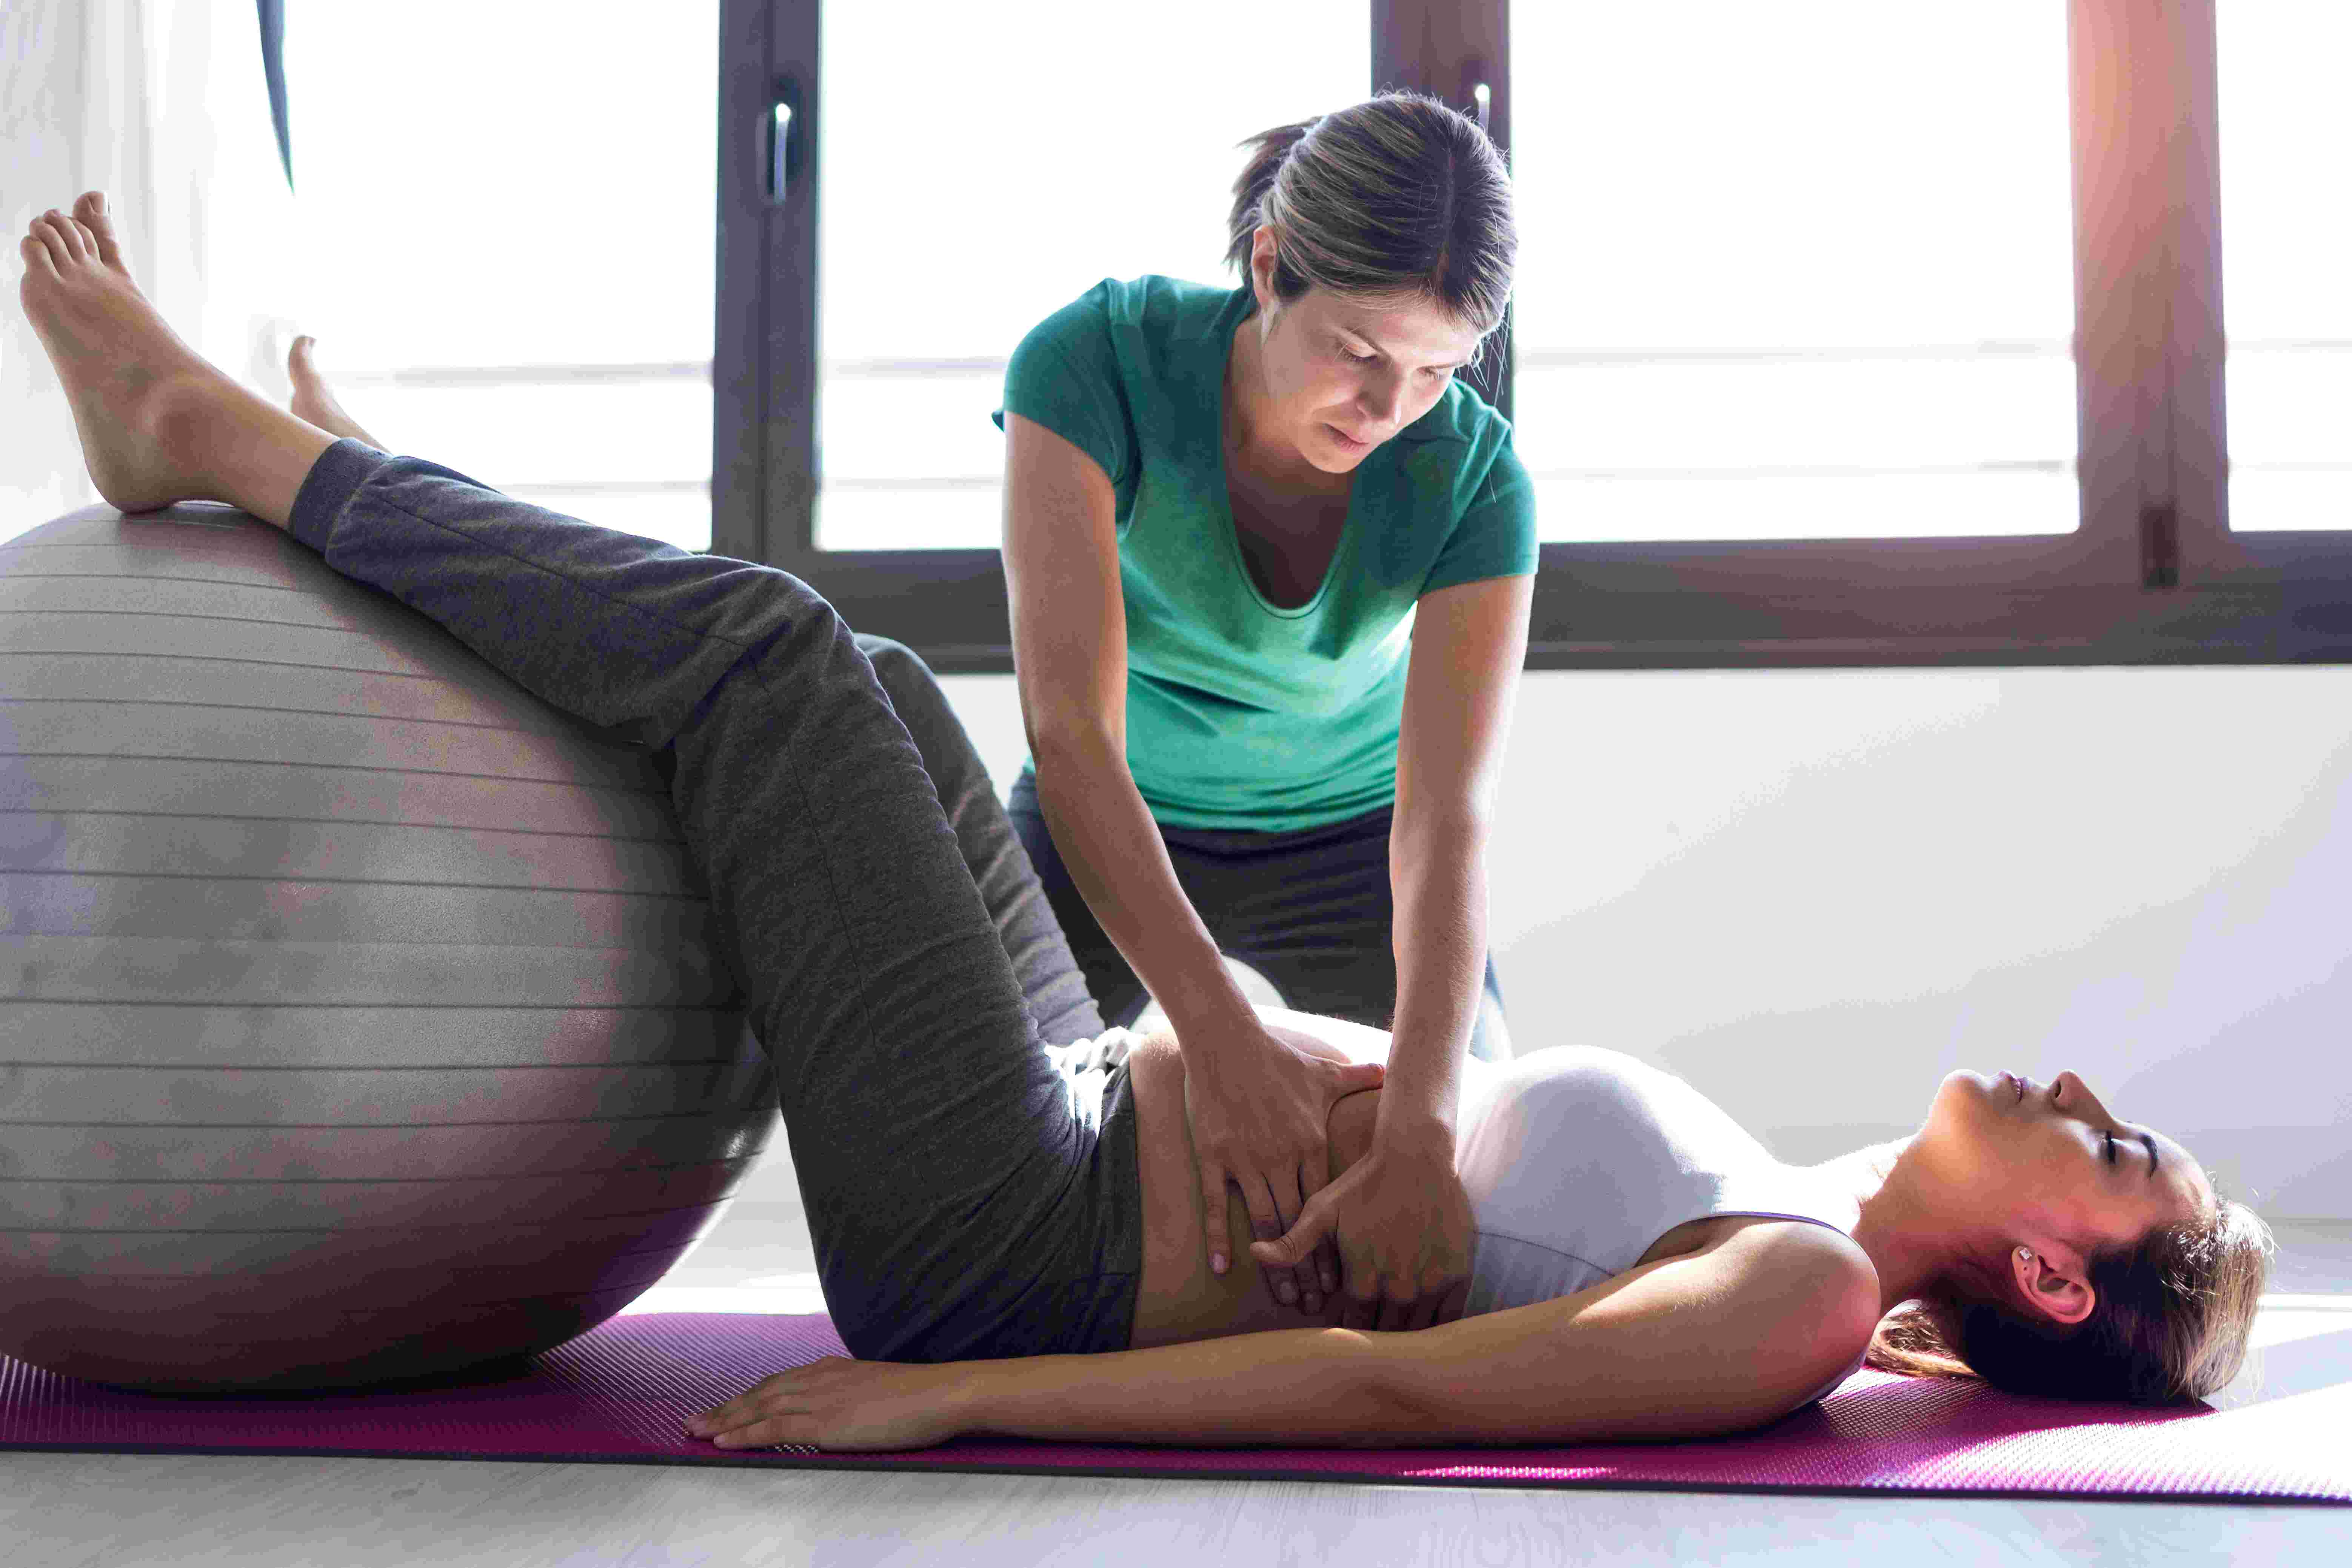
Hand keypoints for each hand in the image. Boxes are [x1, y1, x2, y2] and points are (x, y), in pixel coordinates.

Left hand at [685, 1356, 968, 1451]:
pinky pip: (774, 1427)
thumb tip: (843, 1412)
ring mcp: (821, 1398)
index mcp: (832, 1370)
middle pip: (760, 1393)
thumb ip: (852, 1397)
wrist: (941, 1393)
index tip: (723, 1407)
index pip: (778, 1383)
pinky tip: (723, 1441)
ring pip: (759, 1408)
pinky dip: (745, 1433)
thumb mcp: (877, 1390)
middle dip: (724, 1408)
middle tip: (692, 1421)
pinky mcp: (826, 1421)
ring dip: (723, 1421)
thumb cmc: (919, 1397)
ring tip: (696, 1432)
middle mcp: (819, 1378)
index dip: (747, 1397)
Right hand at [1182, 1019, 1386, 1313]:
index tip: (1340, 1279)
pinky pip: (1219, 1205)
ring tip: (1283, 1298)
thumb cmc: (1278, 1059)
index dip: (1333, 1247)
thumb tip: (1391, 1068)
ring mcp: (1247, 1160)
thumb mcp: (1323, 1072)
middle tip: (1315, 1306)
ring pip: (1265, 1223)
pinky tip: (1222, 1269)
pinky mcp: (1215, 1158)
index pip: (1325, 1208)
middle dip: (1309, 1269)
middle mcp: (1281, 1158)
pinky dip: (1220, 1238)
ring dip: (1274, 1264)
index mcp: (1310, 1145)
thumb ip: (1359, 1077)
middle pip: (1299, 1225)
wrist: (1227, 1042)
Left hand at [1249, 1134, 1472, 1331]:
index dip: (1349, 1327)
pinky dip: (1436, 1323)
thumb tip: (1253, 1254)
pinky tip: (1426, 1320)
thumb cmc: (1363, 1183)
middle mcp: (1398, 1290)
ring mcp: (1431, 1285)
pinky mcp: (1458, 1276)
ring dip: (1405, 1331)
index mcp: (1363, 1282)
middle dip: (1376, 1334)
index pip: (1353, 1327)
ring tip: (1396, 1326)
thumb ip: (1291, 1243)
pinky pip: (1448, 1318)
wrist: (1416, 1156)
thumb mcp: (1321, 1211)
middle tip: (1371, 1331)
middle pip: (1384, 1332)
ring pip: (1415, 1328)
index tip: (1348, 1321)